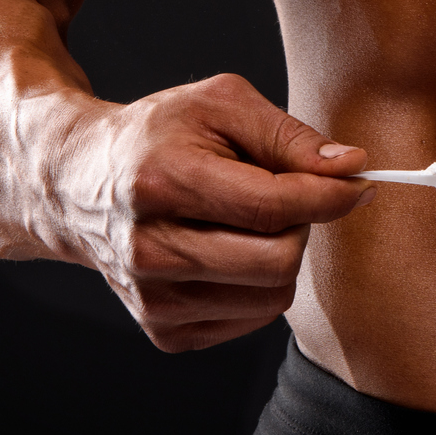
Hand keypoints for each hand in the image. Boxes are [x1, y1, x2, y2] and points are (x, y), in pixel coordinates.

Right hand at [52, 73, 373, 351]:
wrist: (77, 185)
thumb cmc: (157, 136)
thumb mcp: (221, 104)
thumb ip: (290, 136)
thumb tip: (350, 169)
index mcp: (161, 181)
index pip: (271, 206)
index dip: (330, 196)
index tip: (357, 183)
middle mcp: (149, 249)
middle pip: (276, 262)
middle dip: (301, 225)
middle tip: (286, 196)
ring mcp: (152, 298)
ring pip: (271, 296)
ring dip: (281, 255)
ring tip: (248, 220)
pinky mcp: (162, 330)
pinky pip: (252, 319)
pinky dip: (258, 284)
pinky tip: (227, 249)